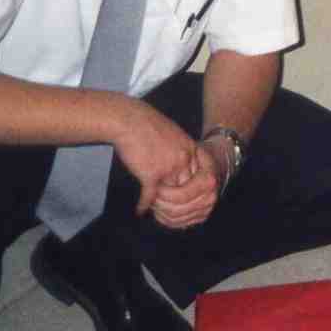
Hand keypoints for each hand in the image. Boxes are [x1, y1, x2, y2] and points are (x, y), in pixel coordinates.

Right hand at [111, 100, 203, 216]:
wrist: (129, 119)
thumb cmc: (147, 124)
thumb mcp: (173, 134)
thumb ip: (180, 151)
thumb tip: (180, 166)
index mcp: (191, 149)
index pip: (201, 177)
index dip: (196, 191)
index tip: (190, 199)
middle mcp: (183, 160)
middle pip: (189, 190)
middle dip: (181, 202)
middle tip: (172, 210)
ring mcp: (169, 168)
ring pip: (172, 197)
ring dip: (163, 206)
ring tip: (156, 211)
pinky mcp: (151, 174)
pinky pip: (150, 197)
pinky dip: (144, 205)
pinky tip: (140, 210)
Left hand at [149, 140, 226, 229]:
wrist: (208, 165)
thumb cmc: (195, 156)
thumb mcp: (188, 151)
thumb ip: (176, 165)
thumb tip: (157, 182)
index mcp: (208, 181)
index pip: (181, 196)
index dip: (163, 194)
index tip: (152, 187)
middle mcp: (210, 197)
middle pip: (177, 210)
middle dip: (159, 204)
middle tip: (148, 195)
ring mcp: (206, 209)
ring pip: (176, 219)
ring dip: (160, 212)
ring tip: (152, 200)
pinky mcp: (201, 216)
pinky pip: (179, 224)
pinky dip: (165, 219)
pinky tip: (158, 209)